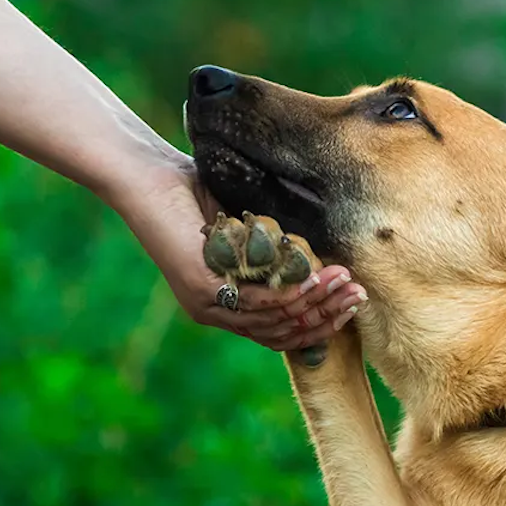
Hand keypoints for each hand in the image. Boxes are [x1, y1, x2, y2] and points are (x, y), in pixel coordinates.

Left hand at [105, 152, 366, 350]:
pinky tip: (318, 277)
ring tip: (347, 282)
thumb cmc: (193, 189)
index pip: (278, 330)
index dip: (319, 321)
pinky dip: (292, 293)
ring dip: (317, 303)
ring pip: (274, 319)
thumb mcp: (243, 225)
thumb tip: (322, 251)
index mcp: (221, 302)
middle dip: (326, 315)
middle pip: (281, 332)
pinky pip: (256, 301)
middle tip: (359, 296)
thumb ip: (274, 247)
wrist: (146, 173)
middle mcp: (213, 311)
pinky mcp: (200, 286)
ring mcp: (205, 303)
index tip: (351, 300)